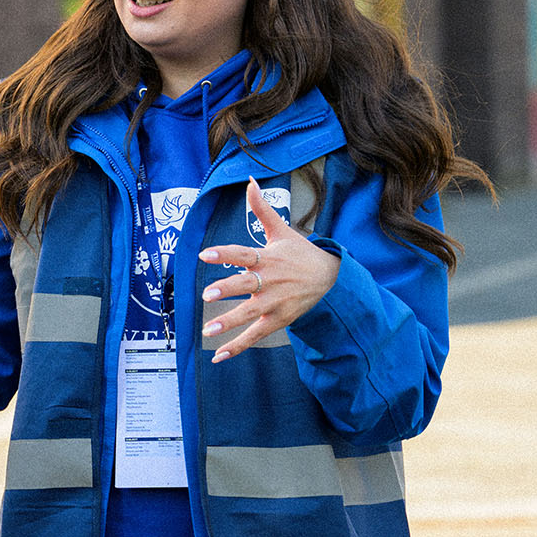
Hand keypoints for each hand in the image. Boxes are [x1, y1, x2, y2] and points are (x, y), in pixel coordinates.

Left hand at [197, 178, 337, 361]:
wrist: (331, 279)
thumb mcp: (282, 231)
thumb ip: (262, 208)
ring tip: (208, 330)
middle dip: (228, 289)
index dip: (224, 253)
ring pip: (250, 314)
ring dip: (229, 322)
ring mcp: (274, 303)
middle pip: (247, 285)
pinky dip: (237, 346)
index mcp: (268, 259)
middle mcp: (270, 281)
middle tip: (208, 294)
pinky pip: (255, 335)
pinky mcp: (277, 320)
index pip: (243, 254)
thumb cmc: (299, 253)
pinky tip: (218, 356)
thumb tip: (250, 180)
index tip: (205, 254)